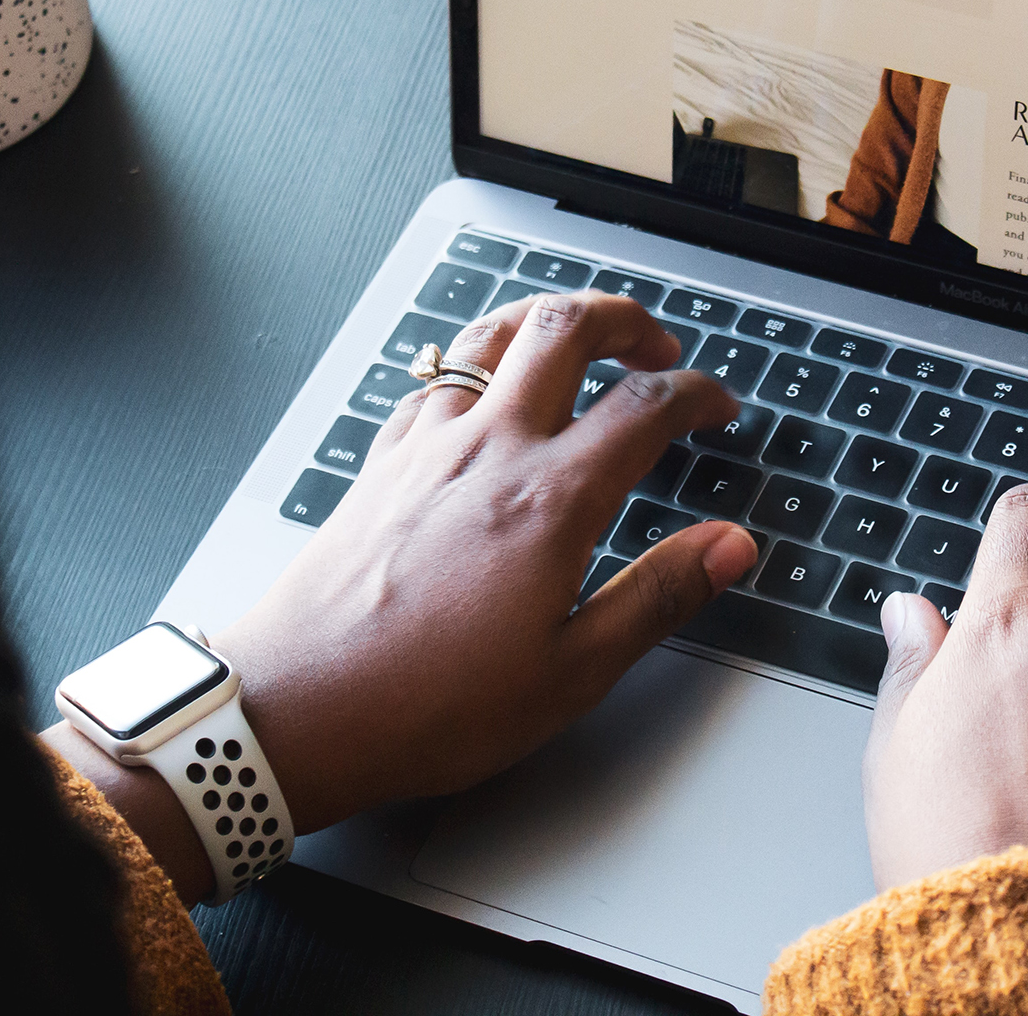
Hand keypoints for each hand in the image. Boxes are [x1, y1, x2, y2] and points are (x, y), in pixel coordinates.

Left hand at [210, 292, 757, 835]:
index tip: (716, 407)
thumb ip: (657, 596)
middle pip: (564, 330)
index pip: (645, 406)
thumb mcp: (571, 672)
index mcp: (549, 499)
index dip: (696, 393)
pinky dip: (473, 367)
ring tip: (575, 341)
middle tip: (655, 343)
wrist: (299, 708)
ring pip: (489, 338)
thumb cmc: (427, 704)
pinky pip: (432, 383)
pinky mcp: (379, 466)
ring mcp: (424, 449)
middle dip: (624, 318)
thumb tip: (729, 548)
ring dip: (544, 322)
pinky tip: (478, 397)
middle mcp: (487, 450)